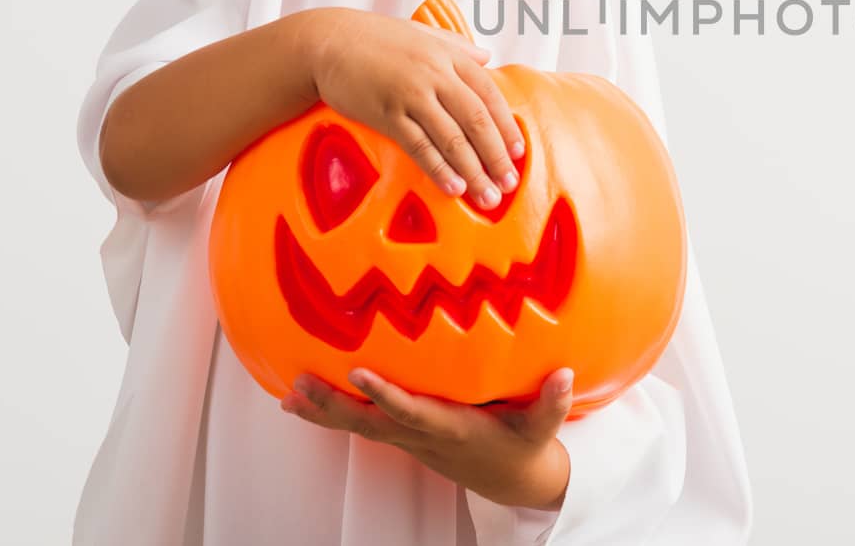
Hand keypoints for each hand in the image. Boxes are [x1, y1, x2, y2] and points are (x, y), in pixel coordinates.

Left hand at [281, 368, 574, 509]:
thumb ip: (552, 403)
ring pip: (360, 427)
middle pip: (372, 424)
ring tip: (289, 396)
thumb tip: (565, 375)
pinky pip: (363, 426)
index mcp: (454, 430)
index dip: (386, 396)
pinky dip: (331, 415)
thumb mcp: (543, 427)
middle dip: (335, 407)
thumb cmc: (524, 446)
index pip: (414, 412)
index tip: (359, 374)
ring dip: (324, 413)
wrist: (511, 480)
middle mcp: (424, 438)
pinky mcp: (404, 437)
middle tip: (301, 387)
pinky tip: (303, 402)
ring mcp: (410, 440)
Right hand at [296, 7, 524, 207]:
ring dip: (473, 171)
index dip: (507, 126)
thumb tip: (487, 57)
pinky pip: (419, 146)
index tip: (519, 152)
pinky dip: (438, 168)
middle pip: (476, 121)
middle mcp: (436, 75)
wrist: (328, 40)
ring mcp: (411, 94)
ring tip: (487, 196)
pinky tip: (452, 187)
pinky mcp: (386, 113)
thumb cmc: (376, 39)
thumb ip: (458, 46)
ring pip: (452, 138)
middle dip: (497, 156)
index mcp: (450, 56)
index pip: (489, 95)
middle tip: (510, 183)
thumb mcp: (422, 34)